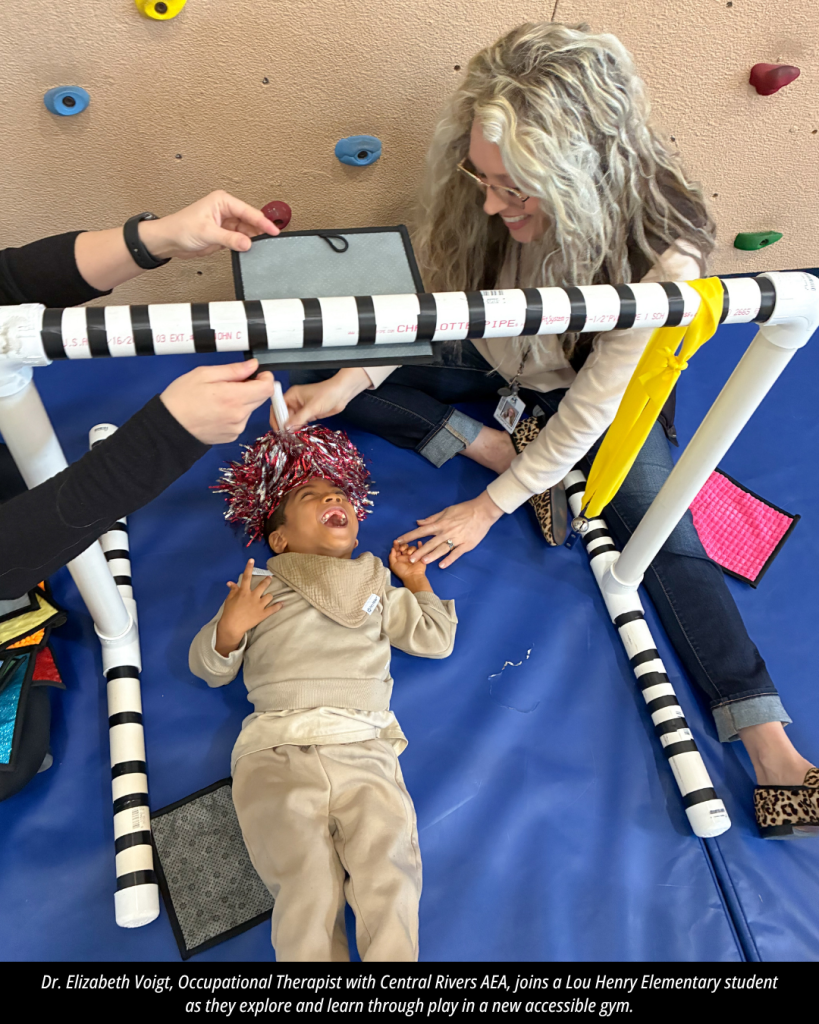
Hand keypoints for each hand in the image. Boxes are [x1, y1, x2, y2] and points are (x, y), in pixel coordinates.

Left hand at [139, 190, 278, 260]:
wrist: (169, 240)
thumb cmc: (181, 227)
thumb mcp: (207, 232)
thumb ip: (229, 239)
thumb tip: (247, 243)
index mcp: (222, 201)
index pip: (248, 211)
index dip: (262, 221)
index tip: (273, 230)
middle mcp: (226, 211)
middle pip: (250, 221)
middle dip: (259, 231)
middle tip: (270, 240)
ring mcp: (226, 224)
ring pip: (247, 232)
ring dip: (253, 239)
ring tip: (260, 247)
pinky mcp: (224, 236)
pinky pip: (240, 240)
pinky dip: (246, 246)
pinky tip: (250, 250)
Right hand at [160, 360, 275, 443]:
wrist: (168, 427)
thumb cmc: (181, 398)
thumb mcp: (204, 374)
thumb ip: (233, 370)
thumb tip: (253, 365)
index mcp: (234, 398)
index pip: (267, 388)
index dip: (265, 378)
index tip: (257, 373)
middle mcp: (239, 415)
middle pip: (261, 398)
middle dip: (252, 388)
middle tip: (232, 383)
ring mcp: (236, 428)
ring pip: (250, 409)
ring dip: (242, 401)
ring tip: (218, 398)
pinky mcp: (232, 436)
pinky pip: (241, 420)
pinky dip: (234, 413)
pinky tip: (217, 410)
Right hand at [215, 559, 282, 655]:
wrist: (232, 626)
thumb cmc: (229, 612)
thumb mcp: (229, 599)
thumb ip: (233, 590)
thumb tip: (230, 582)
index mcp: (244, 592)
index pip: (246, 577)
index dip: (249, 568)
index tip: (252, 560)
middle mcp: (253, 596)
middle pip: (263, 585)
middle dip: (267, 580)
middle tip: (269, 578)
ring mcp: (259, 605)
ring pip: (269, 596)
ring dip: (269, 595)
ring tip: (269, 596)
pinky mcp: (263, 614)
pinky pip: (273, 608)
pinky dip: (278, 606)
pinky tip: (282, 603)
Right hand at [276, 368, 370, 428]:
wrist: (342, 394)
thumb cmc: (327, 395)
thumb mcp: (312, 407)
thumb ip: (299, 418)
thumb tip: (286, 428)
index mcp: (292, 395)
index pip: (277, 407)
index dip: (275, 418)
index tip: (277, 429)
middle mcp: (294, 402)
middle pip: (283, 415)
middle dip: (283, 425)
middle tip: (284, 436)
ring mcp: (302, 409)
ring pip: (292, 420)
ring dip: (291, 428)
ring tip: (289, 438)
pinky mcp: (309, 414)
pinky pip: (300, 423)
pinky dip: (298, 428)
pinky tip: (297, 435)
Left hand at [388, 542, 432, 592]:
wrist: (413, 576)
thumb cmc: (402, 571)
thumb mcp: (393, 565)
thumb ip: (391, 556)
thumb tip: (392, 548)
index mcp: (399, 558)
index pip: (398, 549)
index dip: (396, 545)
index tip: (396, 542)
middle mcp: (406, 556)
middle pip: (405, 547)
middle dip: (403, 546)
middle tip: (402, 550)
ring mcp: (414, 555)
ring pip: (412, 547)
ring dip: (410, 549)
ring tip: (409, 553)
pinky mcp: (420, 556)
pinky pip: (420, 548)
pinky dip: (420, 545)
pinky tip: (419, 542)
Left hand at [394, 491, 504, 567]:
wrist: (482, 511)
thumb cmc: (464, 510)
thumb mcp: (446, 511)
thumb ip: (432, 518)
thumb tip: (418, 522)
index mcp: (441, 524)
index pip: (422, 531)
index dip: (410, 536)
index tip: (399, 541)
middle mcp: (446, 532)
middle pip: (430, 542)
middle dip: (419, 551)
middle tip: (409, 559)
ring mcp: (456, 539)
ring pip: (442, 549)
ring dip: (432, 555)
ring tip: (423, 562)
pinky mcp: (466, 545)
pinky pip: (456, 553)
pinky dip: (449, 559)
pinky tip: (442, 565)